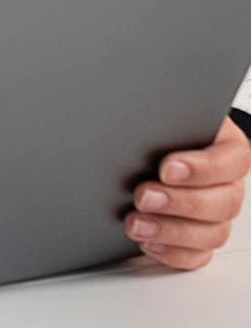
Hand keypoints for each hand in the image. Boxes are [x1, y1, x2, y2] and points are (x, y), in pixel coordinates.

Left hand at [123, 114, 249, 268]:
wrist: (147, 142)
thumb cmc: (162, 124)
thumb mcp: (166, 111)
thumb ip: (163, 117)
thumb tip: (140, 117)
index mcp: (227, 147)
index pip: (231, 161)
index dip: (202, 168)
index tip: (167, 168)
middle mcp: (228, 184)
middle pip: (223, 202)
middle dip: (180, 202)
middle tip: (144, 196)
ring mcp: (217, 215)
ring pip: (211, 234)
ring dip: (171, 231)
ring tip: (136, 223)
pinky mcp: (200, 240)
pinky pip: (196, 256)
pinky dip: (172, 253)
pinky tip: (148, 242)